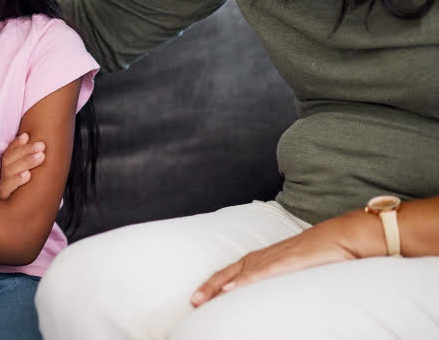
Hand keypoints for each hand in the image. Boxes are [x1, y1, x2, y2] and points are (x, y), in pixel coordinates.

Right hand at [0, 133, 45, 200]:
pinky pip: (8, 190)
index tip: (26, 135)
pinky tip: (28, 175)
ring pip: (9, 172)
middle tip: (42, 145)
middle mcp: (3, 180)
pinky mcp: (3, 202)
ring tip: (40, 156)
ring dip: (26, 162)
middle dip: (26, 151)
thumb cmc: (25, 202)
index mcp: (7, 173)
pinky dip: (17, 180)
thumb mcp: (28, 184)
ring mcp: (3, 191)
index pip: (9, 154)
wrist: (16, 228)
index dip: (16, 145)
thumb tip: (38, 150)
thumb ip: (31, 170)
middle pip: (10, 161)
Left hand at [190, 209, 375, 306]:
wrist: (345, 236)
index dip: (215, 284)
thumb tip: (274, 296)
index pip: (234, 272)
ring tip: (202, 299)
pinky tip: (231, 290)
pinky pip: (262, 273)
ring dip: (220, 286)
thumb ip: (283, 280)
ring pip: (241, 274)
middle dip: (210, 286)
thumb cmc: (325, 254)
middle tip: (192, 301)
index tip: (199, 297)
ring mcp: (276, 259)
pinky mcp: (288, 262)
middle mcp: (266, 257)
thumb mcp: (299, 270)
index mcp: (266, 259)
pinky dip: (244, 281)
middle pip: (230, 272)